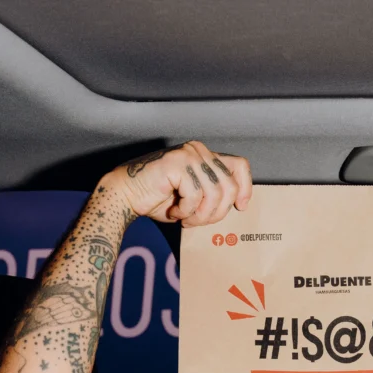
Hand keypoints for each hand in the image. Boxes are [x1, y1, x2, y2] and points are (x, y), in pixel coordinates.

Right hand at [105, 141, 252, 226]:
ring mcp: (189, 154)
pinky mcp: (178, 162)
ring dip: (201, 215)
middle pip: (230, 186)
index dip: (246, 188)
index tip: (240, 207)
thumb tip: (240, 204)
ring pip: (215, 193)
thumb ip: (215, 195)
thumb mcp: (196, 199)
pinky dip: (186, 211)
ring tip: (186, 219)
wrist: (127, 196)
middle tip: (198, 222)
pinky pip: (196, 194)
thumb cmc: (159, 200)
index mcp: (206, 156)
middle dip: (217, 212)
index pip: (240, 165)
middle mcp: (200, 150)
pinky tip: (174, 212)